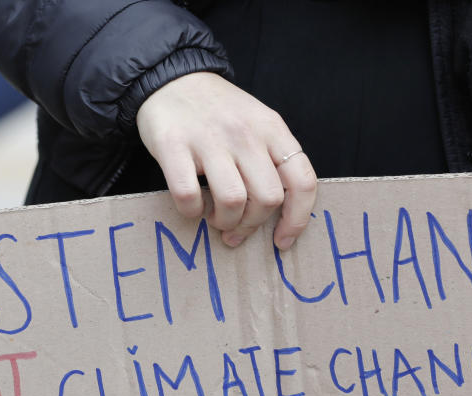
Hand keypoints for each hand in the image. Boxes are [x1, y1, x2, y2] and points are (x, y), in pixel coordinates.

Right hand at [136, 72, 316, 249]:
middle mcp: (245, 133)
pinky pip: (189, 196)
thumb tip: (279, 216)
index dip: (297, 220)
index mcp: (272, 129)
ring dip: (224, 222)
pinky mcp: (173, 145)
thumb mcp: (257, 124)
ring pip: (232, 202)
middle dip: (251, 225)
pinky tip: (192, 205)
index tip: (281, 241)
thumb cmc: (218, 111)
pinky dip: (191, 211)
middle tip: (235, 227)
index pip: (302, 182)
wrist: (170, 77)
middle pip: (267, 199)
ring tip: (215, 217)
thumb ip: (272, 161)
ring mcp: (209, 138)